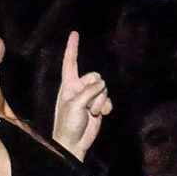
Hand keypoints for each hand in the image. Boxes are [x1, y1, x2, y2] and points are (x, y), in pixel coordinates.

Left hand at [51, 31, 111, 160]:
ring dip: (100, 102)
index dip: (72, 47)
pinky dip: (106, 107)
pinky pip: (108, 100)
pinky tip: (100, 115)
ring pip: (104, 89)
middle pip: (95, 77)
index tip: (74, 33)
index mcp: (68, 85)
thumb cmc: (68, 123)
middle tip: (88, 105)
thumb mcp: (75, 104)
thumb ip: (89, 91)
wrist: (74, 143)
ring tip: (91, 113)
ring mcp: (90, 98)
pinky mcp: (98, 107)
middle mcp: (79, 88)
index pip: (70, 62)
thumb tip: (101, 85)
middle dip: (96, 90)